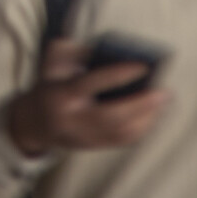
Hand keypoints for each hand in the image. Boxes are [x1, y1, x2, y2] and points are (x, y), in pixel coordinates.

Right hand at [4, 38, 167, 156]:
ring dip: (147, 119)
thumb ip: (74, 51)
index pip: (93, 83)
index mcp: (62, 94)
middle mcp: (73, 119)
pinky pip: (122, 142)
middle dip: (142, 105)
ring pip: (121, 133)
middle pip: (113, 116)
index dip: (119, 74)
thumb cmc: (49, 87)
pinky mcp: (93, 147)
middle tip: (164, 92)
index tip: (142, 66)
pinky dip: (142, 130)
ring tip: (163, 102)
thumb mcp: (52, 64)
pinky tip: (154, 116)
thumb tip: (109, 50)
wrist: (33, 124)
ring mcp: (83, 137)